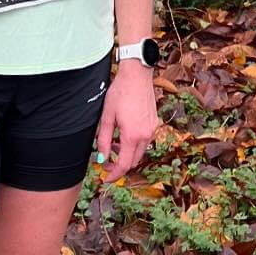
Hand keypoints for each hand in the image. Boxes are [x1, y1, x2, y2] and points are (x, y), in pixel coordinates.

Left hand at [94, 61, 158, 180]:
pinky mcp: (154, 124)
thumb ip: (103, 139)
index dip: (114, 175)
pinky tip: (122, 136)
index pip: (123, 164)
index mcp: (132, 135)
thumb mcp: (107, 117)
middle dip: (119, 165)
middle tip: (105, 161)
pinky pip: (144, 142)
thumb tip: (101, 158)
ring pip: (139, 152)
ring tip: (111, 145)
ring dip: (126, 154)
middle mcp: (145, 135)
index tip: (106, 178)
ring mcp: (152, 130)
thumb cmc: (120, 92)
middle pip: (133, 161)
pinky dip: (133, 145)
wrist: (137, 76)